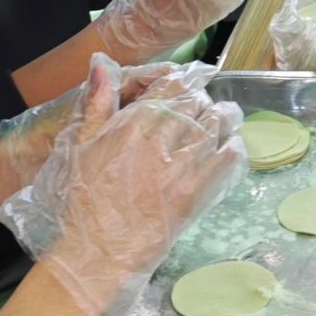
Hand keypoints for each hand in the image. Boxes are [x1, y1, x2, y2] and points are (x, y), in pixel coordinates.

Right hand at [0, 54, 246, 315]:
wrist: (96, 251)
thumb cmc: (84, 199)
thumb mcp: (81, 144)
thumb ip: (97, 102)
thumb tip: (103, 64)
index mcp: (135, 120)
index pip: (175, 83)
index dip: (184, 83)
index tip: (184, 92)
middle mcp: (163, 136)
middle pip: (199, 102)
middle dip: (201, 103)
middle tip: (199, 113)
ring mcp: (184, 163)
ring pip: (218, 123)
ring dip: (221, 120)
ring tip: (218, 126)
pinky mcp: (198, 190)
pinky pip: (229, 157)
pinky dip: (233, 146)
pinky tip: (227, 148)